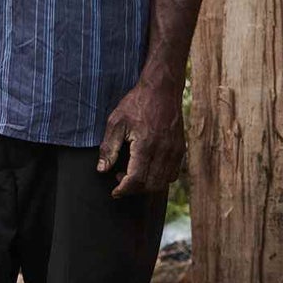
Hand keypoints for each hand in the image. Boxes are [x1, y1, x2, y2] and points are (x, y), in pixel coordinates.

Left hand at [97, 79, 184, 197]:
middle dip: (133, 189)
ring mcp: (175, 152)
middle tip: (119, 178)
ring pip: (163, 182)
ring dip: (147, 185)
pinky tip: (147, 168)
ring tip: (131, 173)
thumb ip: (109, 148)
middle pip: (151, 185)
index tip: (114, 192)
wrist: (162, 89)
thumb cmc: (136, 103)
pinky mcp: (181, 149)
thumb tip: (102, 170)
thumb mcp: (116, 122)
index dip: (124, 190)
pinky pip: (173, 174)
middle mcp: (164, 152)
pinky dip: (160, 178)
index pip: (137, 180)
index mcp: (146, 146)